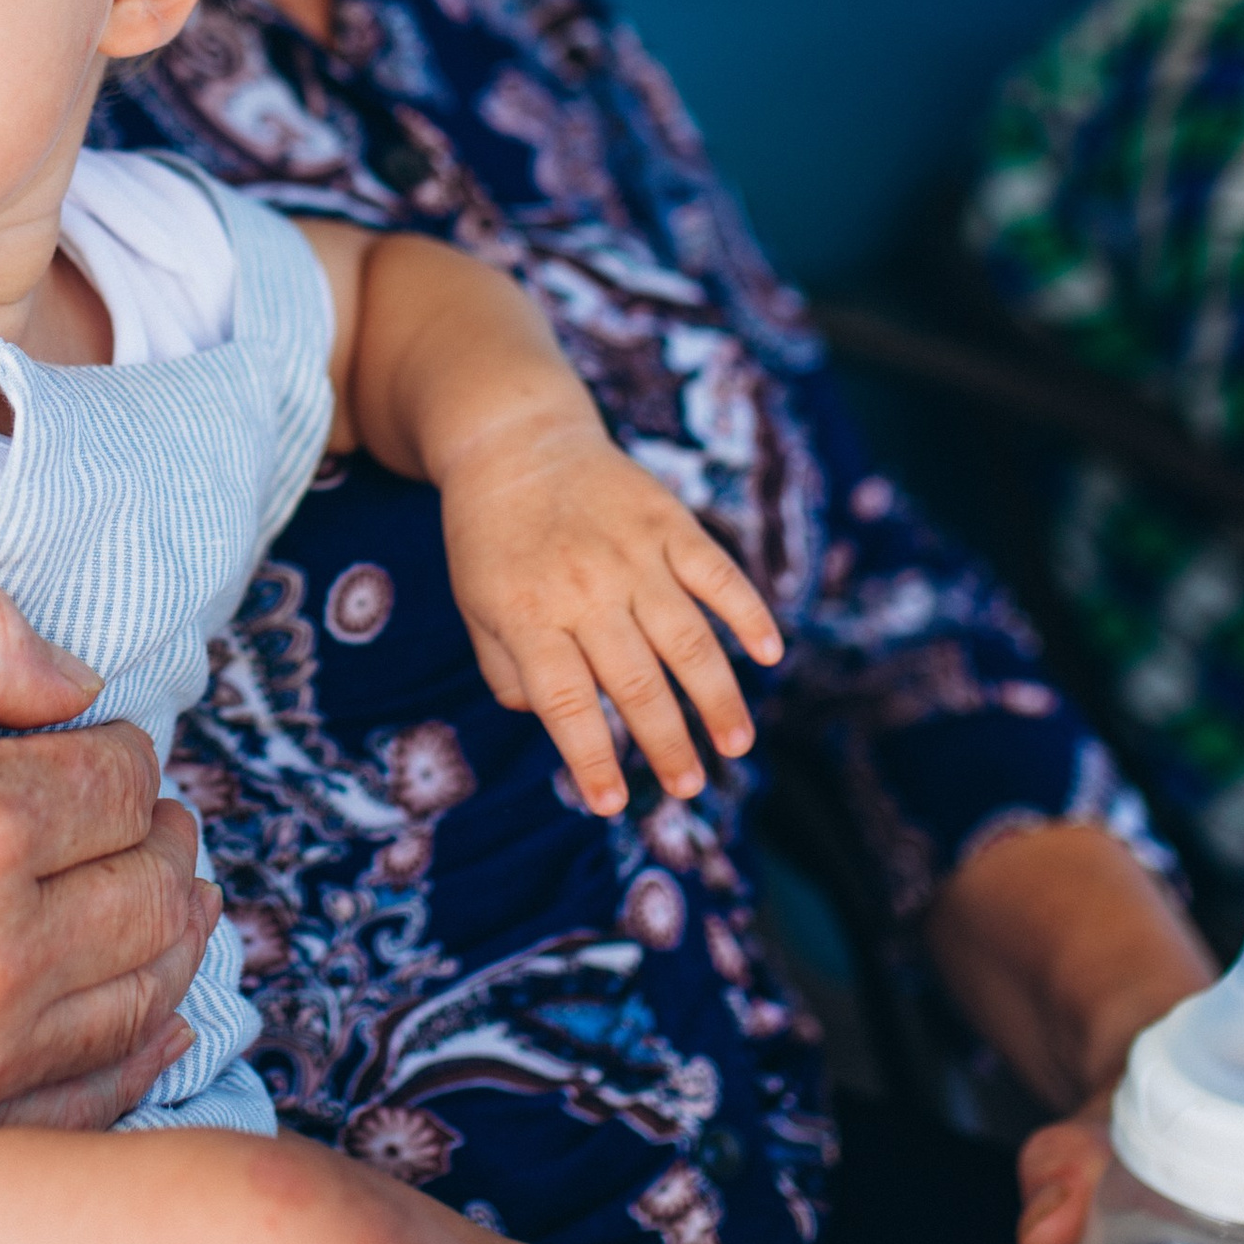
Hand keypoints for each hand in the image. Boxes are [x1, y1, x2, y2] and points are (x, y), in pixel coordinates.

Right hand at [0, 580, 214, 1158]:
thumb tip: (83, 684)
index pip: (128, 779)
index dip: (115, 745)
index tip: (80, 740)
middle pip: (154, 890)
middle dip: (158, 835)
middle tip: (136, 809)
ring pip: (142, 995)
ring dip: (167, 932)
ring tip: (155, 887)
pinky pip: (83, 1100)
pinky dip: (136, 1049)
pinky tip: (151, 1011)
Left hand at [436, 421, 782, 814]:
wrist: (514, 438)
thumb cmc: (489, 538)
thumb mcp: (474, 605)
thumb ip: (507, 670)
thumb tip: (551, 722)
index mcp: (528, 614)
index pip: (566, 704)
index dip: (591, 760)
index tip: (610, 805)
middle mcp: (584, 588)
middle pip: (635, 681)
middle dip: (665, 744)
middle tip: (687, 788)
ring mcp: (631, 553)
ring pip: (687, 638)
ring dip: (716, 697)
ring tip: (736, 743)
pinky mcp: (668, 521)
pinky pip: (717, 573)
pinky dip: (747, 613)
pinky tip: (769, 654)